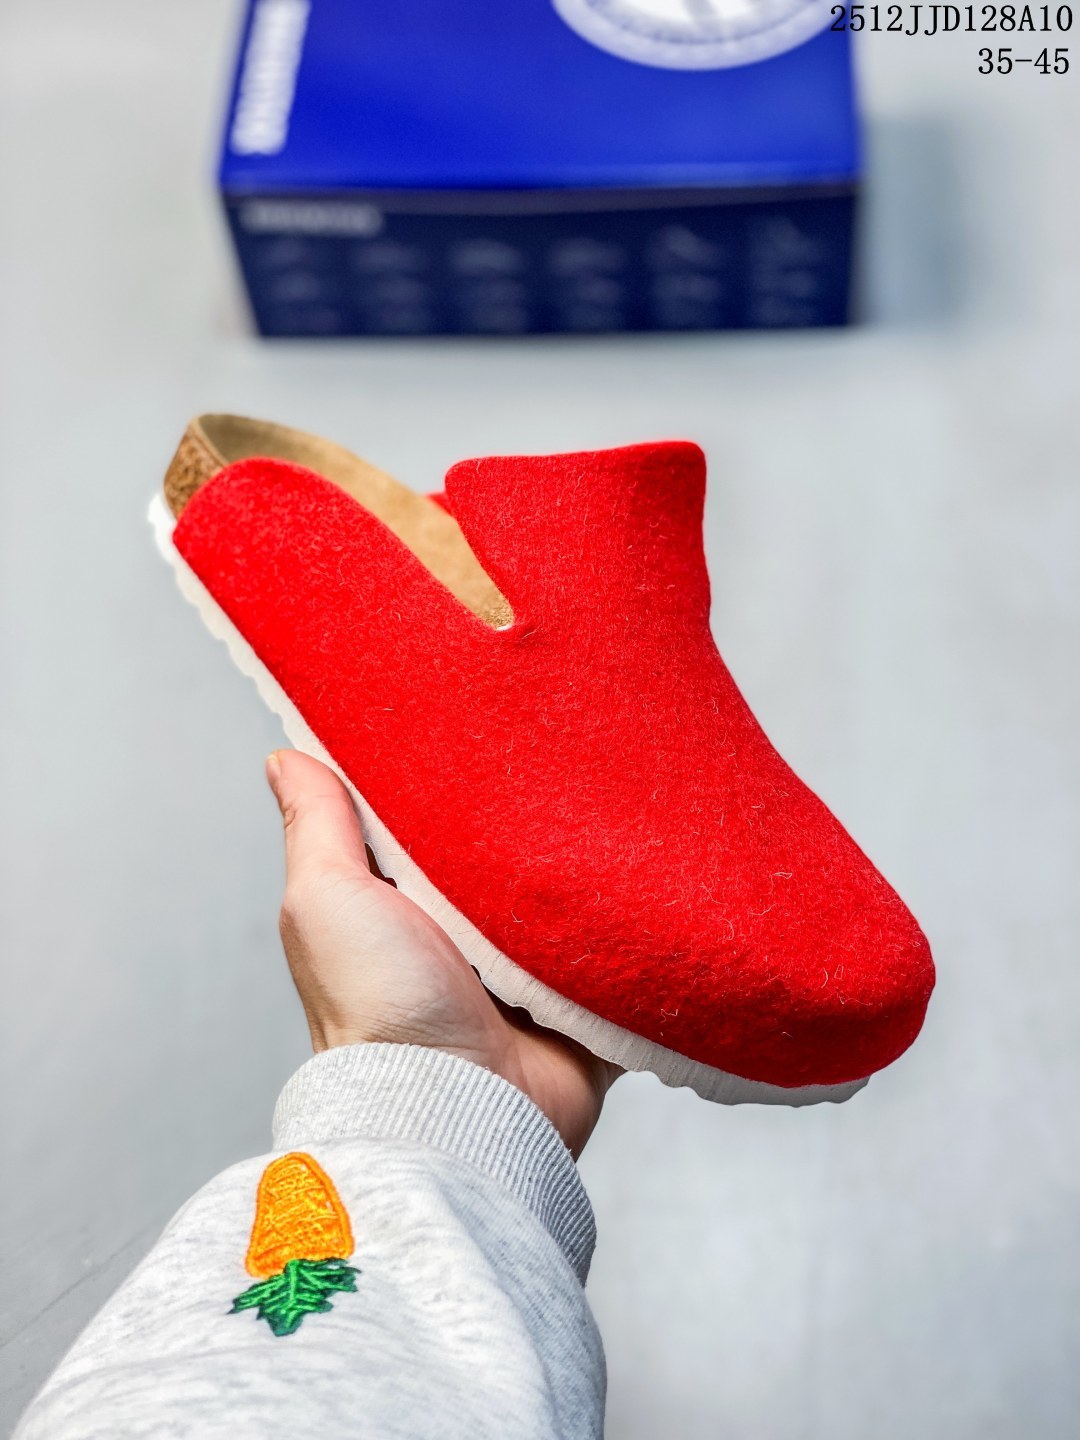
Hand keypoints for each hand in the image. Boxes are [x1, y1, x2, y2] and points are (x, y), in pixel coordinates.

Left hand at [266, 750, 619, 1156]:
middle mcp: (468, 937)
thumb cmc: (377, 1011)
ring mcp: (532, 975)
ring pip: (575, 898)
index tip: (487, 715)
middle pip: (511, 855)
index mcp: (407, 905)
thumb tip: (283, 756)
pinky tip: (665, 872)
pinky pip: (627, 951)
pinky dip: (642, 923)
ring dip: (595, 866)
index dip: (456, 775)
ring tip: (628, 796)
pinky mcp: (587, 1005)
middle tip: (575, 745)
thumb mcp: (328, 898)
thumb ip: (318, 828)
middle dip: (539, 814)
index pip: (436, 821)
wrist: (460, 1112)